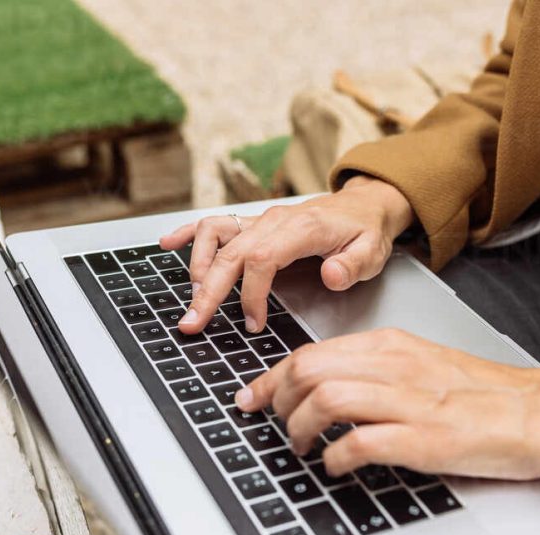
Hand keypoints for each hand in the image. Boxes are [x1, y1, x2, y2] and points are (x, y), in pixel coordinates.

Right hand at [159, 176, 414, 334]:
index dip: (251, 294)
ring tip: (194, 298)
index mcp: (301, 228)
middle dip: (208, 291)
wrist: (363, 206)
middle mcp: (274, 221)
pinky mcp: (252, 224)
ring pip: (215, 234)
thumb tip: (331, 275)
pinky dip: (187, 233)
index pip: (262, 259)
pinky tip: (166, 244)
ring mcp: (260, 220)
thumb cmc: (365, 232)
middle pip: (229, 253)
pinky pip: (214, 223)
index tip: (252, 323)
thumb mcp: (373, 251)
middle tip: (193, 324)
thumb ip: (353, 265)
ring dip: (197, 265)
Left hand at [234, 329, 539, 479]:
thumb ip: (374, 370)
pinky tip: (335, 466)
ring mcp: (411, 402)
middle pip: (309, 370)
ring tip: (302, 448)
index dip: (271, 379)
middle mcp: (396, 366)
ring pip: (326, 399)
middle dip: (277, 401)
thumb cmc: (483, 395)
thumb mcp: (422, 365)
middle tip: (276, 426)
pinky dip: (335, 457)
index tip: (252, 398)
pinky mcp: (426, 439)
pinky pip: (360, 442)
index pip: (311, 353)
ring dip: (299, 428)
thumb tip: (322, 389)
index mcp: (392, 346)